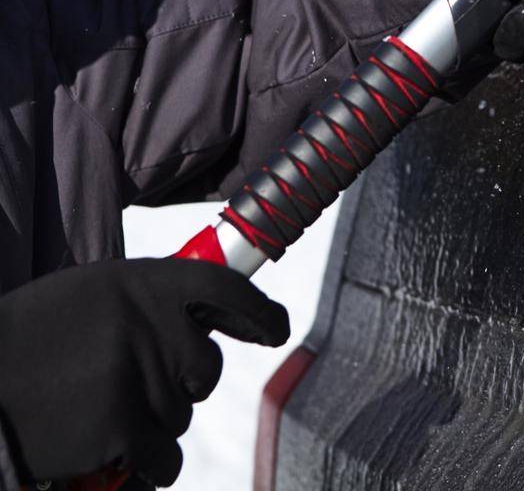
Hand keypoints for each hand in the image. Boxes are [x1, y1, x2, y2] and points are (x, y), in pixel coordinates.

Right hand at [0, 258, 288, 485]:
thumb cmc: (23, 343)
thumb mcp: (84, 298)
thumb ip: (141, 303)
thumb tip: (198, 320)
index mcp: (139, 282)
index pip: (224, 288)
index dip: (258, 311)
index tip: (273, 329)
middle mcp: (148, 324)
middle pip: (206, 368)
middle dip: (186, 384)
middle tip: (141, 387)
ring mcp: (138, 376)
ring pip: (181, 415)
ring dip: (153, 423)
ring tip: (97, 412)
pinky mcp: (123, 427)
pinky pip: (165, 459)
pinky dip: (149, 467)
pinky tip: (116, 456)